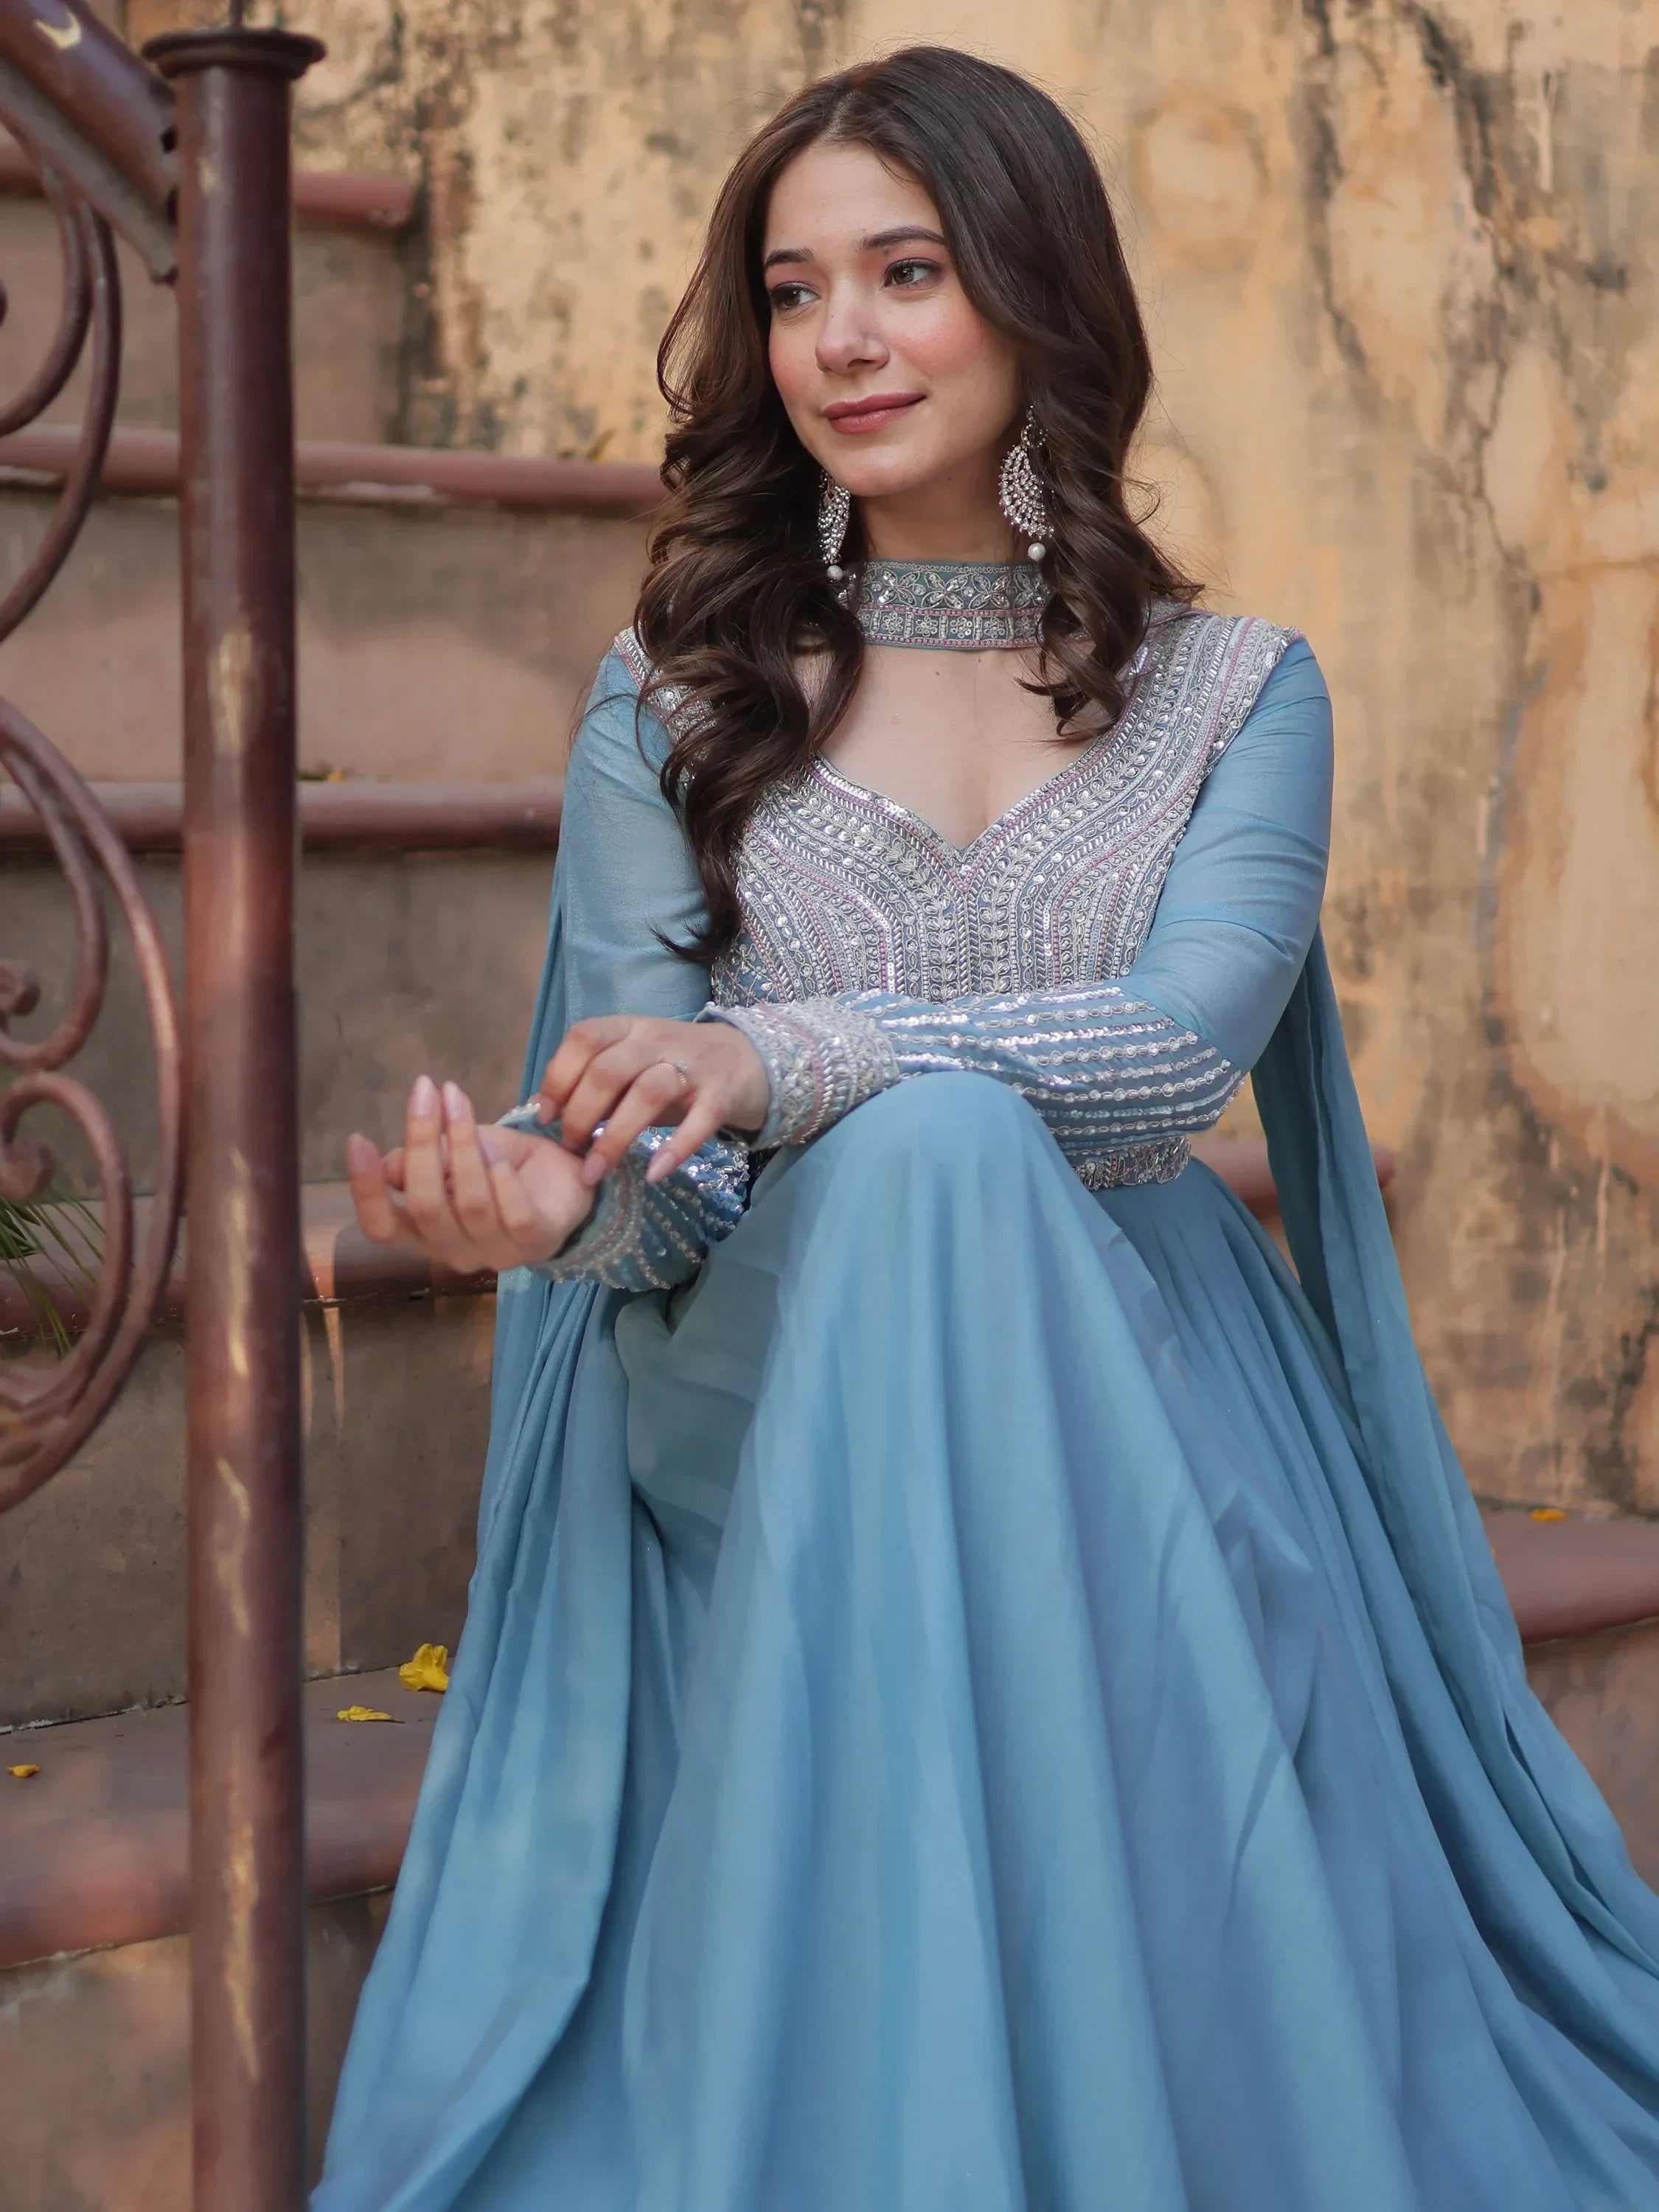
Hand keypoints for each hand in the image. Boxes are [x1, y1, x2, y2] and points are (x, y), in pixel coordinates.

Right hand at [346, 1075, 595, 1270]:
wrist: (563, 1172)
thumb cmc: (497, 1164)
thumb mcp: (452, 1153)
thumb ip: (418, 1161)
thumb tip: (388, 1163)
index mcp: (424, 1235)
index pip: (382, 1227)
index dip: (366, 1190)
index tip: (357, 1139)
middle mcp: (454, 1253)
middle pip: (425, 1208)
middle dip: (422, 1144)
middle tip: (427, 1093)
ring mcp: (496, 1253)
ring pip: (470, 1205)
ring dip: (465, 1148)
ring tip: (462, 1107)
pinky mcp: (536, 1242)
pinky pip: (514, 1215)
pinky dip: (503, 1179)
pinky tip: (500, 1155)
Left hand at [536, 1014, 768, 1187]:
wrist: (749, 1059)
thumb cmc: (675, 1068)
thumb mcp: (632, 1063)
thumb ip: (593, 1082)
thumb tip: (541, 1109)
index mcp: (629, 1028)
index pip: (584, 1038)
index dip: (558, 1076)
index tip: (546, 1117)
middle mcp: (657, 1040)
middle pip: (608, 1070)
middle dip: (580, 1114)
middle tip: (570, 1150)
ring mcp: (692, 1065)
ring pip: (647, 1093)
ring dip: (615, 1137)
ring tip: (597, 1171)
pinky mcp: (722, 1093)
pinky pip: (699, 1121)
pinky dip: (676, 1149)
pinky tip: (654, 1174)